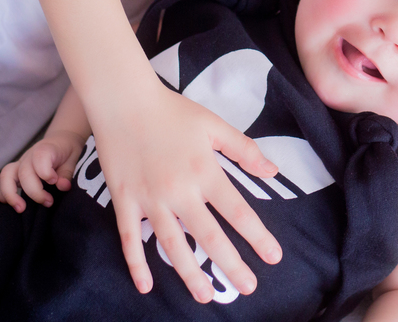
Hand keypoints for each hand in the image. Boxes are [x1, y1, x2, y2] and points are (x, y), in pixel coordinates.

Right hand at [0, 129, 86, 211]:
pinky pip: (1, 181)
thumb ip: (66, 173)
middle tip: (48, 202)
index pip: (40, 158)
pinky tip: (10, 204)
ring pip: (6, 175)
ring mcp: (20, 163)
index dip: (45, 172)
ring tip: (21, 209)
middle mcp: (29, 156)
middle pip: (24, 173)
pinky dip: (2, 193)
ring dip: (11, 194)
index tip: (54, 181)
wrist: (60, 141)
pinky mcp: (15, 171)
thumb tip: (62, 187)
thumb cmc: (66, 151)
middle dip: (34, 192)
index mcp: (45, 149)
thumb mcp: (73, 159)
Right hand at [88, 79, 282, 302]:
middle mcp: (179, 191)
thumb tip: (273, 171)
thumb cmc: (172, 111)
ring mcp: (149, 199)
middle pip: (208, 236)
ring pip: (172, 244)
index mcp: (205, 172)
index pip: (237, 212)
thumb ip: (245, 150)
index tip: (273, 257)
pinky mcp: (124, 200)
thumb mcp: (214, 125)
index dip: (258, 236)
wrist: (124, 100)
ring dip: (189, 273)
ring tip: (205, 296)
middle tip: (247, 287)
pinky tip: (146, 285)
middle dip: (230, 265)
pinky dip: (136, 264)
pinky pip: (130, 238)